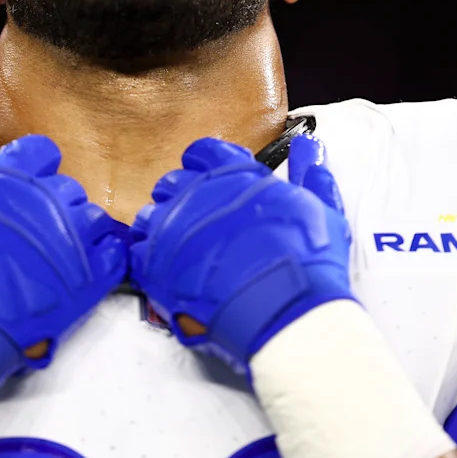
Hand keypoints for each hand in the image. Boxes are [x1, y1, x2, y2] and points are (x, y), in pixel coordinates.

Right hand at [0, 133, 126, 394]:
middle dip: (54, 205)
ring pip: (95, 218)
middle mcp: (46, 200)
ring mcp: (73, 238)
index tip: (27, 186)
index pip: (41, 152)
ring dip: (80, 232)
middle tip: (34, 232)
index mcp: (8, 179)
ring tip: (59, 256)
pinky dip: (105, 259)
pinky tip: (86, 271)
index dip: (35, 168)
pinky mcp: (91, 277)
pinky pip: (115, 254)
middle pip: (68, 187)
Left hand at [129, 134, 353, 373]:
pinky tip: (169, 272)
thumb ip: (309, 174)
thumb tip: (310, 148)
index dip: (205, 165)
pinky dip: (149, 260)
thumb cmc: (306, 262)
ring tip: (184, 252)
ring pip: (150, 215)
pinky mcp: (155, 263)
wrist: (285, 309)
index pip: (205, 153)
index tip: (211, 182)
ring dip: (164, 228)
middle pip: (173, 182)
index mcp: (234, 176)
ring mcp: (172, 227)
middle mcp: (198, 193)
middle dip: (184, 197)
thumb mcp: (319, 209)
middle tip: (201, 223)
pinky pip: (136, 251)